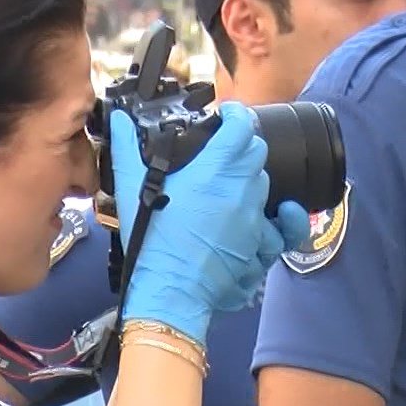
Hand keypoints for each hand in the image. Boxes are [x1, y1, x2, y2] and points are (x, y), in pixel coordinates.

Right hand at [109, 103, 310, 340]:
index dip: (235, 114)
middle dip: (242, 144)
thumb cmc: (150, 242)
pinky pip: (285, 230)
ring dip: (251, 178)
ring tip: (231, 184)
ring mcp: (255, 221)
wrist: (168, 291)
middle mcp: (240, 191)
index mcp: (213, 171)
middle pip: (256, 152)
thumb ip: (125, 147)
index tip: (225, 115)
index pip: (241, 126)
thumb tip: (119, 119)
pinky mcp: (260, 249)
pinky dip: (287, 218)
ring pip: (267, 185)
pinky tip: (283, 212)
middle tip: (223, 149)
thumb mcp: (129, 189)